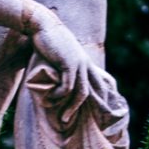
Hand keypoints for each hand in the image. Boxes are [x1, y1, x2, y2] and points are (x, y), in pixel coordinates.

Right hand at [28, 8, 120, 127]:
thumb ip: (64, 69)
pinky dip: (60, 95)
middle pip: (96, 90)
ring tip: (64, 119)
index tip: (103, 112)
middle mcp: (86, 64)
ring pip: (82, 92)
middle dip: (94, 108)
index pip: (102, 82)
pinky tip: (51, 99)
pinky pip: (68, 86)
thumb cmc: (49, 41)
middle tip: (84, 122)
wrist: (43, 25)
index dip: (105, 97)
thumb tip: (59, 82)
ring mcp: (79, 63)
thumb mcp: (60, 56)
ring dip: (72, 108)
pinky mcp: (69, 63)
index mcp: (86, 62)